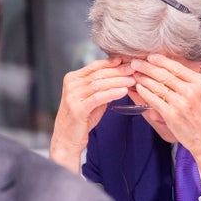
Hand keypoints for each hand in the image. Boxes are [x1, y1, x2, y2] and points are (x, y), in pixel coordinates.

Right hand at [50, 57, 134, 172]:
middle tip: (134, 69)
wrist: (66, 139)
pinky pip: (98, 97)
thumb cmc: (81, 119)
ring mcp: (72, 96)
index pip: (95, 66)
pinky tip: (123, 91)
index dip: (112, 62)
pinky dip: (112, 93)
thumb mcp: (91, 99)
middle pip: (99, 73)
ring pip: (99, 84)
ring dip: (118, 81)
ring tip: (132, 80)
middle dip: (118, 70)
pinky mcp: (77, 109)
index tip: (127, 61)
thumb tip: (120, 76)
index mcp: (73, 78)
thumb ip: (102, 87)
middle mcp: (71, 85)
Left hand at [131, 54, 200, 187]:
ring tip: (135, 74)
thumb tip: (175, 72)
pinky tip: (139, 88)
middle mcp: (191, 91)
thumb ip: (193, 83)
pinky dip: (145, 93)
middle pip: (164, 74)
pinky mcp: (172, 115)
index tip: (151, 57)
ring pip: (157, 86)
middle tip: (136, 62)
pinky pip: (154, 100)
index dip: (161, 61)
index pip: (176, 67)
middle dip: (147, 67)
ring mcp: (181, 103)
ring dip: (143, 78)